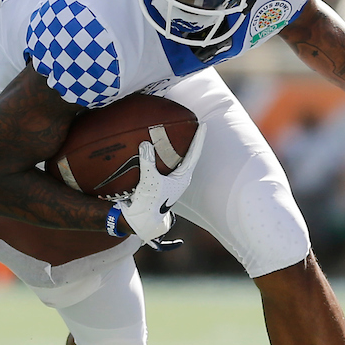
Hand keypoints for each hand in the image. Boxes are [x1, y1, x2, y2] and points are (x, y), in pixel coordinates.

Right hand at [117, 123, 206, 240]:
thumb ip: (148, 161)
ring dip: (174, 147)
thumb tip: (145, 143)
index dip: (199, 138)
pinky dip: (160, 154)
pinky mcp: (159, 181)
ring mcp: (170, 180)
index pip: (194, 153)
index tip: (203, 125)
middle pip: (187, 154)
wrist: (141, 220)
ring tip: (174, 133)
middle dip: (189, 140)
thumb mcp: (149, 181)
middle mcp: (179, 178)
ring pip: (175, 159)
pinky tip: (154, 148)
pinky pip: (162, 163)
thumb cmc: (150, 203)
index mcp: (183, 177)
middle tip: (192, 124)